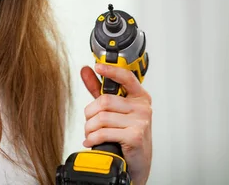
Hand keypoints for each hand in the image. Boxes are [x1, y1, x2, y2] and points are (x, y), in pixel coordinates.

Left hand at [80, 63, 151, 184]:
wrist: (138, 162)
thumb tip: (86, 70)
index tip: (98, 67)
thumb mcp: (115, 110)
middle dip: (90, 114)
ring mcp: (140, 122)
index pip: (126, 77)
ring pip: (102, 117)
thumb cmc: (128, 135)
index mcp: (139, 97)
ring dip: (89, 129)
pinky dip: (92, 138)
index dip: (111, 71)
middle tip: (89, 123)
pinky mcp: (135, 136)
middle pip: (105, 101)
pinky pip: (104, 132)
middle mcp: (142, 107)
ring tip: (91, 134)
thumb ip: (99, 90)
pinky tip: (91, 141)